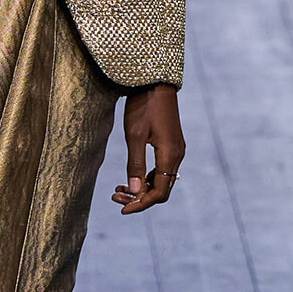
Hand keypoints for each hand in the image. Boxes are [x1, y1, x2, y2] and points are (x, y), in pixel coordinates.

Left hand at [112, 82, 184, 214]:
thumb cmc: (143, 106)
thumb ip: (135, 165)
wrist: (155, 82)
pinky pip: (162, 169)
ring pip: (162, 180)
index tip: (122, 209)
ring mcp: (176, 149)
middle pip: (161, 190)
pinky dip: (147, 177)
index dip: (141, 204)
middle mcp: (177, 155)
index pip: (159, 193)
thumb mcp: (134, 135)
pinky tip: (131, 177)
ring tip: (119, 189)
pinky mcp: (171, 144)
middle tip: (115, 197)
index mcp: (170, 155)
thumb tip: (136, 192)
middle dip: (139, 198)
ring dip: (142, 188)